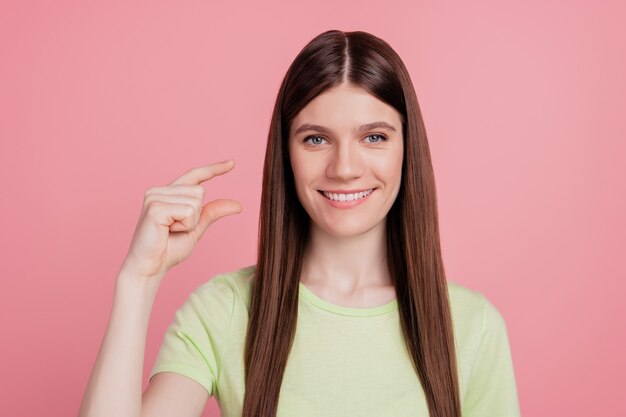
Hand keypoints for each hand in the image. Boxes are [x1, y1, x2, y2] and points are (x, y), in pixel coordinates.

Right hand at [120, 160, 242, 278]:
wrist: (150, 268)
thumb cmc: (168, 249)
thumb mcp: (195, 228)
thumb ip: (212, 213)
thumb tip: (238, 204)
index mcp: (167, 193)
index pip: (194, 176)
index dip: (214, 169)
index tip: (232, 163)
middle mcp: (159, 190)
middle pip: (199, 192)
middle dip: (196, 216)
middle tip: (176, 229)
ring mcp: (155, 196)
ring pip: (195, 202)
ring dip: (190, 223)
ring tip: (170, 231)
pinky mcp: (155, 207)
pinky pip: (188, 212)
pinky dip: (185, 226)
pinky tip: (167, 231)